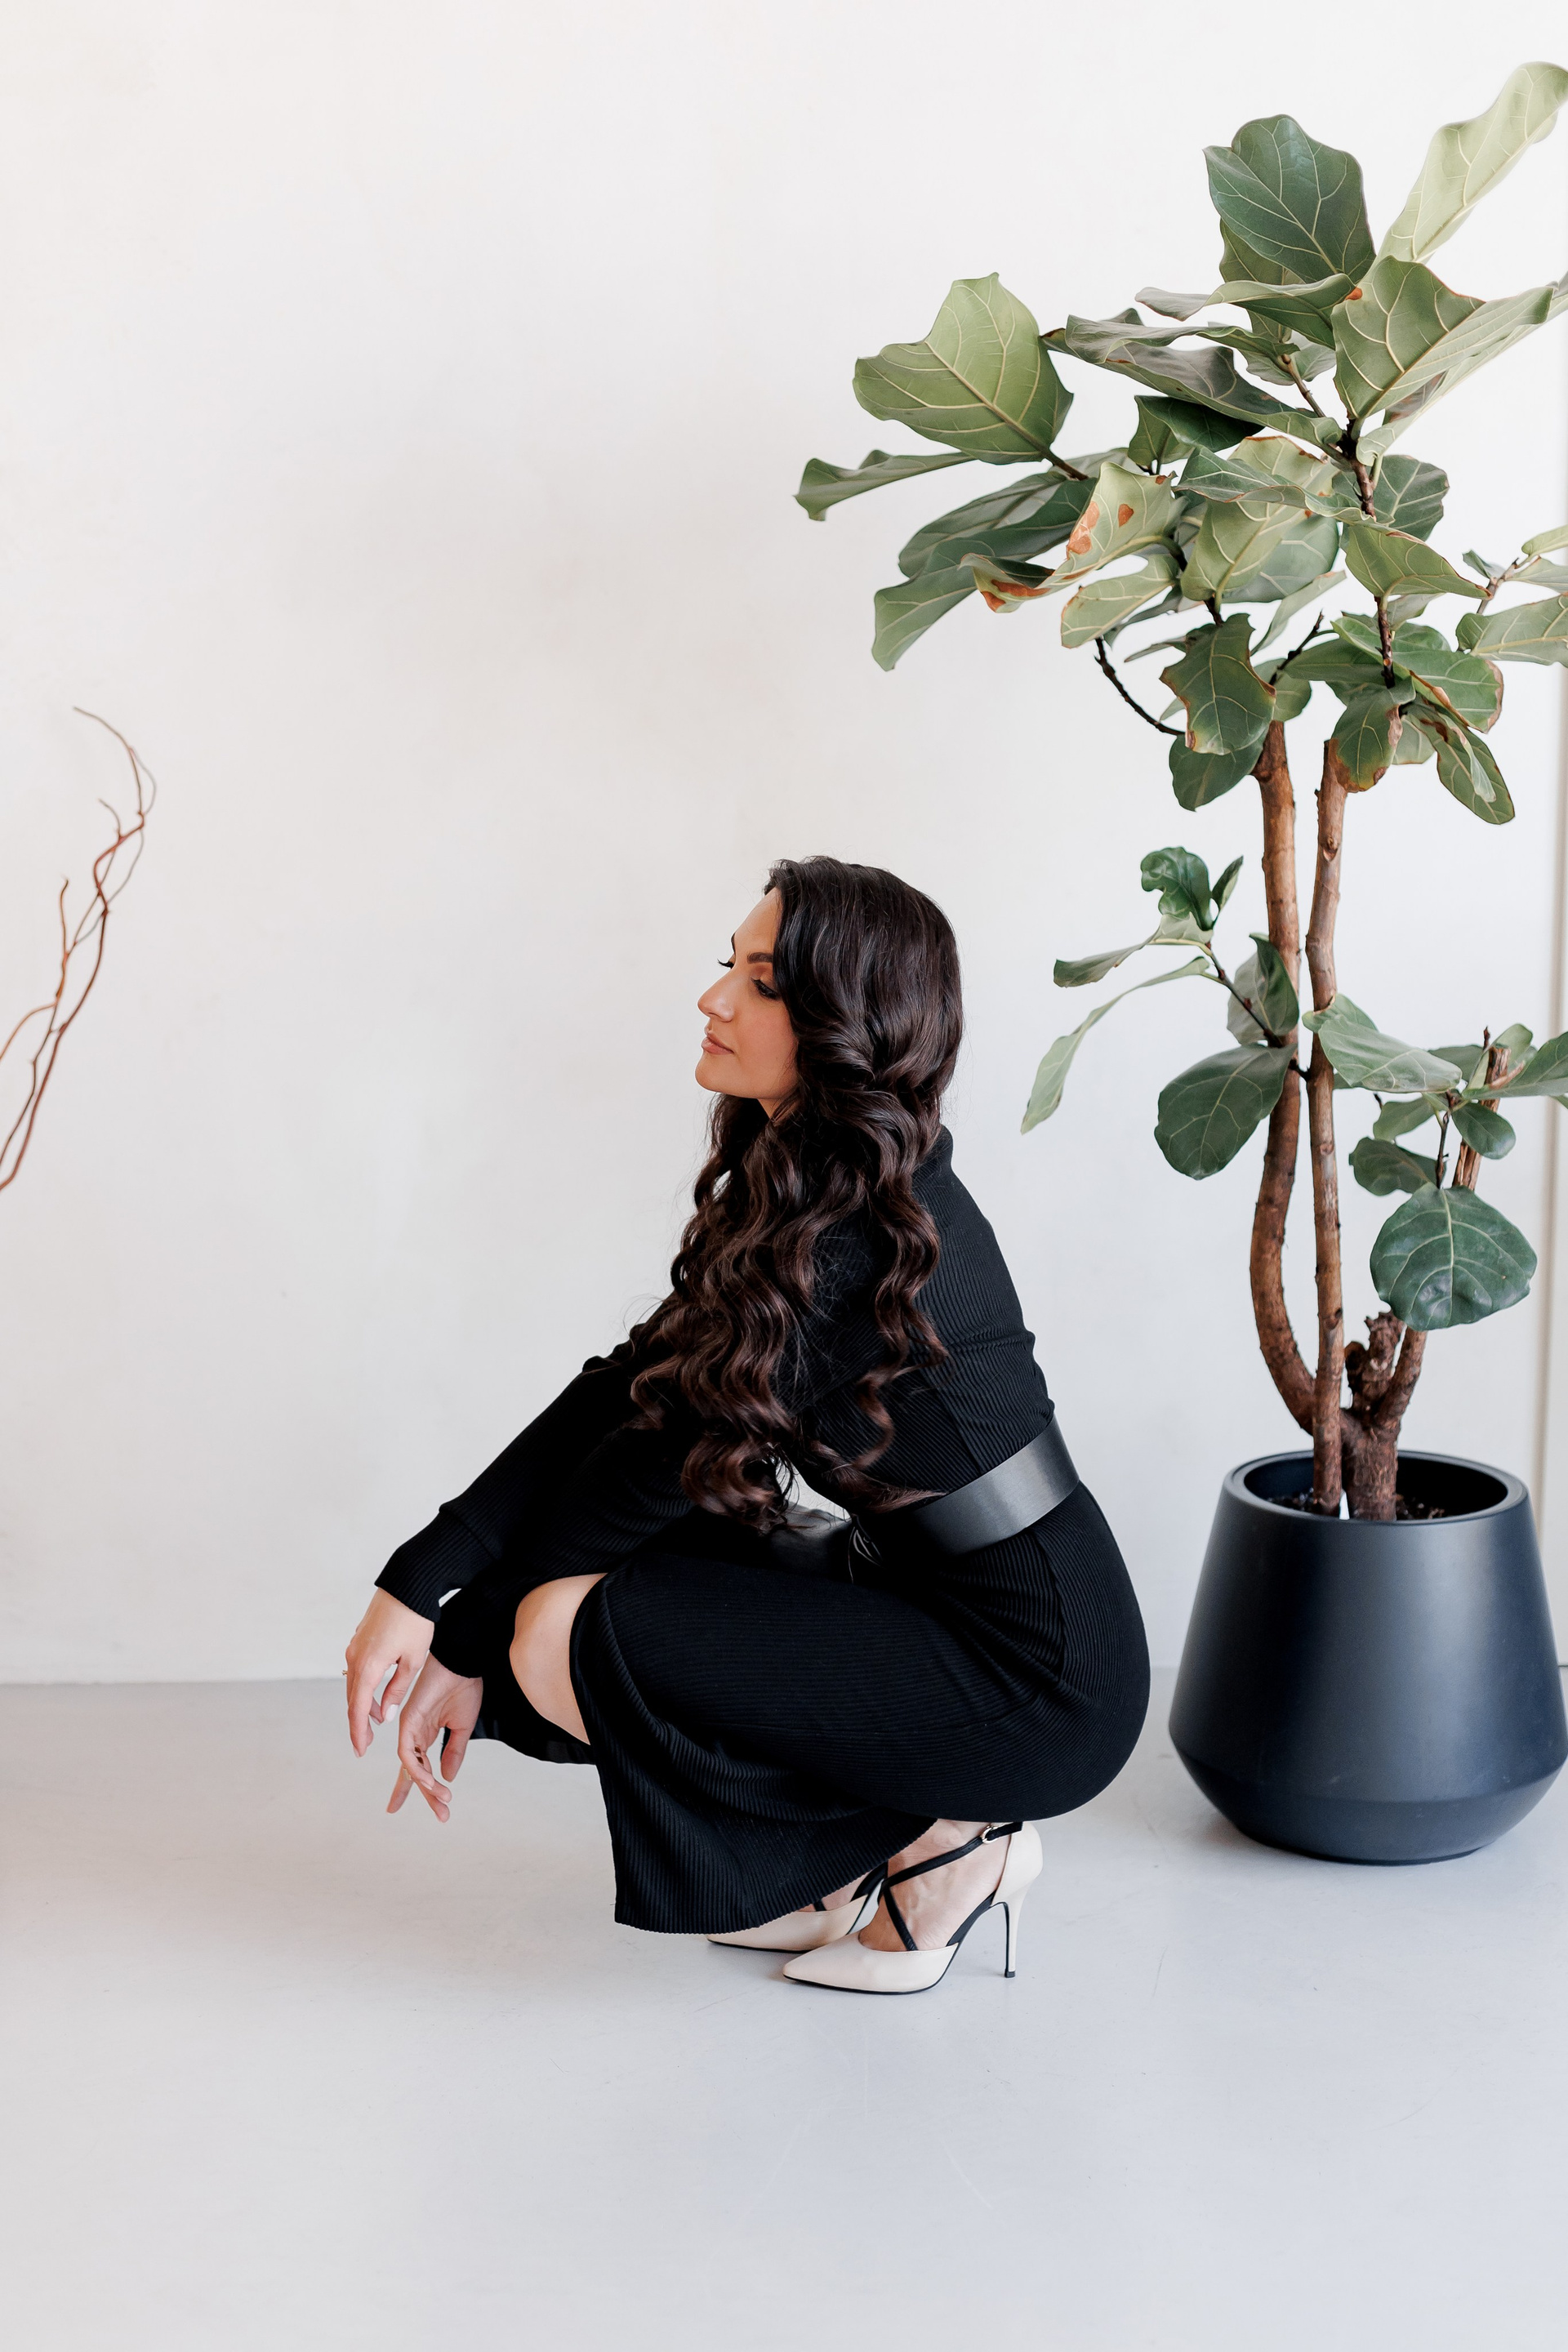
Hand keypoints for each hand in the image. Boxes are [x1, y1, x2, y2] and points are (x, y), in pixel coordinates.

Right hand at [344, 1589, 434, 1756]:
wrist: (409, 1584)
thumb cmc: (416, 1621)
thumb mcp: (413, 1660)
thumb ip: (398, 1689)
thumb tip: (386, 1714)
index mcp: (368, 1666)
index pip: (358, 1710)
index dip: (359, 1733)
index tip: (361, 1751)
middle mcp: (355, 1658)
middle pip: (352, 1700)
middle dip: (359, 1723)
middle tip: (367, 1743)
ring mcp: (355, 1647)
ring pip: (355, 1685)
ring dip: (364, 1704)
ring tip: (379, 1719)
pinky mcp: (360, 1639)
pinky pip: (358, 1670)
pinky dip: (365, 1686)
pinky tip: (377, 1692)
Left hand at [389, 1657, 483, 1822]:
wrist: (463, 1664)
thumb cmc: (464, 1687)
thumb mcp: (462, 1728)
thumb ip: (453, 1752)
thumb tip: (447, 1777)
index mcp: (426, 1734)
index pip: (421, 1767)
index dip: (425, 1789)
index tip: (438, 1809)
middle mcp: (415, 1733)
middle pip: (415, 1772)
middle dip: (427, 1795)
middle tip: (442, 1816)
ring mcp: (409, 1728)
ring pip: (411, 1766)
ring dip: (426, 1785)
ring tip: (444, 1798)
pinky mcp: (408, 1720)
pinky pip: (407, 1752)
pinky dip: (418, 1768)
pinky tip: (431, 1781)